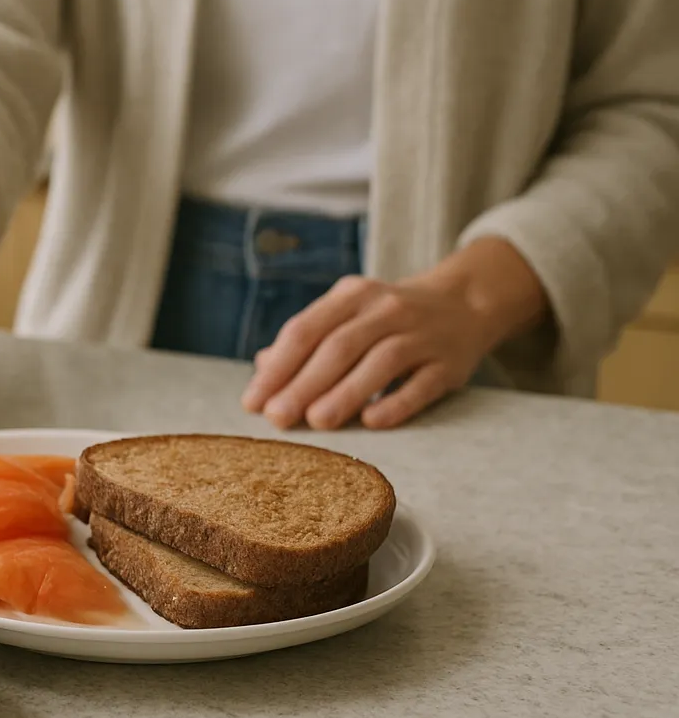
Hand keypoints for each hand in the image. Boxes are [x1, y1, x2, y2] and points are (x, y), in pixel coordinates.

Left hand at [241, 238, 547, 429]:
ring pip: (380, 362)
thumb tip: (264, 368)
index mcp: (351, 295)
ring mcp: (421, 334)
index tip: (253, 402)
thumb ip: (308, 339)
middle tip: (277, 418)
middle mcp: (386, 309)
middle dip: (304, 384)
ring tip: (317, 422)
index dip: (277, 368)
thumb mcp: (348, 315)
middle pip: (338, 347)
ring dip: (346, 392)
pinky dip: (396, 402)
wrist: (466, 301)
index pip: (305, 330)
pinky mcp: (450, 363)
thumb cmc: (387, 317)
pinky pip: (422, 384)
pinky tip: (371, 421)